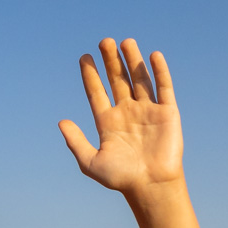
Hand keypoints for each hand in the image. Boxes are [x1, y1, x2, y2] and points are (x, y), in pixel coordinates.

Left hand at [59, 39, 182, 196]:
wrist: (149, 185)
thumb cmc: (120, 178)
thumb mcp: (90, 161)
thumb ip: (75, 141)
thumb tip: (61, 122)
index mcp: (107, 122)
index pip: (96, 92)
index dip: (90, 75)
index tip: (84, 58)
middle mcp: (126, 112)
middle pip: (117, 80)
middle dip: (110, 61)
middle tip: (104, 42)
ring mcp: (147, 110)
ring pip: (138, 79)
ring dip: (132, 61)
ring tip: (125, 42)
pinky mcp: (167, 112)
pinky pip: (163, 87)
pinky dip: (159, 71)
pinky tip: (152, 56)